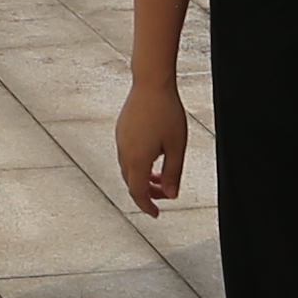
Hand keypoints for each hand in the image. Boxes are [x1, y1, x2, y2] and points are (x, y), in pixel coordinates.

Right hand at [116, 74, 189, 216]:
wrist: (151, 84)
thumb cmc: (166, 112)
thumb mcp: (177, 146)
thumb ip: (173, 174)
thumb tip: (170, 195)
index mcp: (138, 160)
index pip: (138, 193)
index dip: (147, 206)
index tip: (156, 214)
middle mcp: (124, 153)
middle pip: (132, 183)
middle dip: (147, 194)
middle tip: (164, 195)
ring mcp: (120, 141)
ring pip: (128, 170)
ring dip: (143, 178)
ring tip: (161, 176)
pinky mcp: (121, 132)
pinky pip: (126, 156)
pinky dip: (138, 165)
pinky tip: (153, 157)